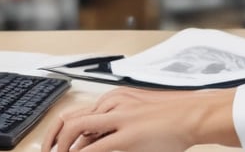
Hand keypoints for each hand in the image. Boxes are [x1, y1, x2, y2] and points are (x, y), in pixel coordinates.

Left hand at [41, 87, 238, 151]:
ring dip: (65, 149)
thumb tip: (94, 140)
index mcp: (112, 99)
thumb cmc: (169, 116)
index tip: (52, 146)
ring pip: (77, 133)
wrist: (191, 114)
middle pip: (69, 121)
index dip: (58, 133)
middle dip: (53, 142)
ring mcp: (118, 120)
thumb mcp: (136, 112)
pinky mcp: (127, 137)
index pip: (75, 115)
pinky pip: (95, 149)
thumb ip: (115, 122)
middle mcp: (112, 105)